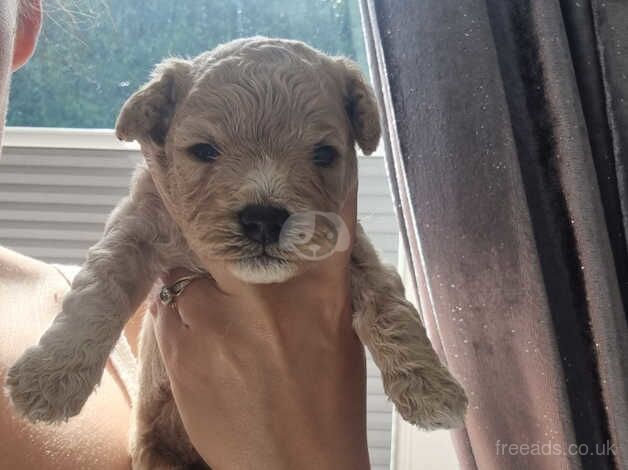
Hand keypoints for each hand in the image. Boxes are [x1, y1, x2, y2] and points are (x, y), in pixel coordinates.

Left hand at [151, 187, 370, 469]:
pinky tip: (212, 353)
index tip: (286, 151)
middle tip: (222, 241)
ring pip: (191, 274)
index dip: (300, 177)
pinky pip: (171, 310)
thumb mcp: (340, 330)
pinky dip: (185, 321)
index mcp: (320, 286)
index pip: (315, 209)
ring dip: (201, 291)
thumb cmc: (327, 401)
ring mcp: (218, 316)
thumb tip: (298, 236)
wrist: (295, 465)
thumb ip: (317, 277)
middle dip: (220, 227)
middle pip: (229, 226)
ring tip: (226, 330)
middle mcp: (267, 290)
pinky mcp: (181, 346)